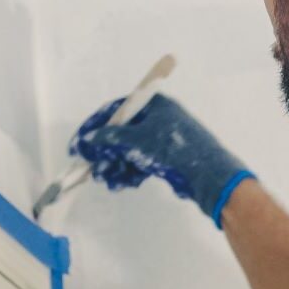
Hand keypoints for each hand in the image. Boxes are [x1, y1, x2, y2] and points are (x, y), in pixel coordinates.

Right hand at [69, 93, 256, 227]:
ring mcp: (161, 139)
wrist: (209, 175)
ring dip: (115, 165)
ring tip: (108, 180)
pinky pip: (139, 162)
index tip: (79, 143)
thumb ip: (111, 138)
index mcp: (152, 105)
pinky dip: (129, 172)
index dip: (94, 126)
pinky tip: (123, 183)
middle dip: (105, 151)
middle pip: (121, 133)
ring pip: (128, 150)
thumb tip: (90, 138)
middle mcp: (156, 118)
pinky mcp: (165, 158)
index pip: (115, 110)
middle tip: (91, 166)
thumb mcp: (138, 140)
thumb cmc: (173, 148)